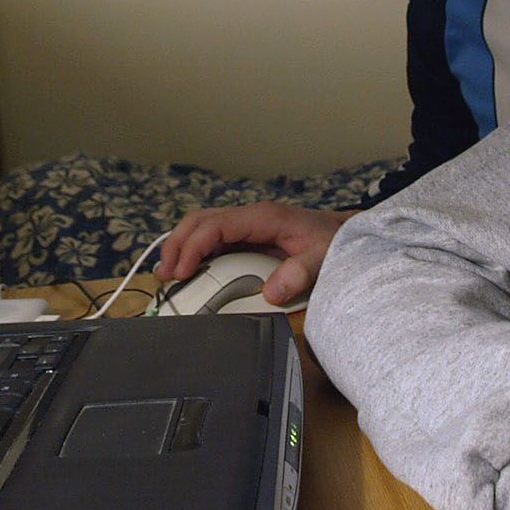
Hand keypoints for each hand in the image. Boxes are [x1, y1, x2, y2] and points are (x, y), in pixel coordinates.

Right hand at [152, 202, 356, 304]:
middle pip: (199, 220)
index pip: (215, 225)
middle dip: (177, 245)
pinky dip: (195, 252)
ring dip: (181, 247)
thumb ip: (299, 273)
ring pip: (201, 226)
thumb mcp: (322, 257)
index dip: (193, 247)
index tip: (181, 272)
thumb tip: (271, 292)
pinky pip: (212, 238)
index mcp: (262, 217)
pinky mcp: (246, 235)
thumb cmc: (332, 241)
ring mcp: (245, 224)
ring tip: (168, 275)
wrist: (343, 233)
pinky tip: (188, 270)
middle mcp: (249, 216)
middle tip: (165, 276)